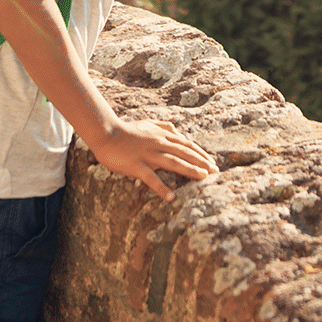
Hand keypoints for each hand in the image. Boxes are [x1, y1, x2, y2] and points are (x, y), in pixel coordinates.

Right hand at [92, 120, 219, 201]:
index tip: (213, 163)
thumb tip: (178, 131)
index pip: (187, 144)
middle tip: (215, 172)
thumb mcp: (148, 124)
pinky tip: (171, 197)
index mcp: (162, 135)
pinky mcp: (136, 165)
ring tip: (203, 177)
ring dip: (189, 169)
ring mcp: (147, 154)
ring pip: (173, 162)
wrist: (105, 133)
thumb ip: (164, 127)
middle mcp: (158, 143)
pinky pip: (150, 178)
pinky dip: (161, 187)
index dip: (201, 154)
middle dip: (202, 162)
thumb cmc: (126, 130)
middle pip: (185, 153)